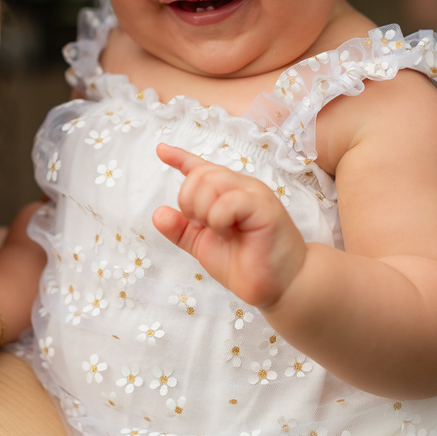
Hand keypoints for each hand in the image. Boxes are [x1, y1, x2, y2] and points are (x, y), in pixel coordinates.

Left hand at [152, 144, 306, 309]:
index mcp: (227, 193)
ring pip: (211, 181)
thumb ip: (181, 230)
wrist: (279, 286)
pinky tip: (227, 232)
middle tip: (202, 225)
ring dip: (203, 210)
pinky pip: (229, 200)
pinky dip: (218, 219)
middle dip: (189, 201)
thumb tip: (158, 213)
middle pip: (200, 174)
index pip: (202, 168)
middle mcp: (241, 187)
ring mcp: (254, 194)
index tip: (161, 150)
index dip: (180, 157)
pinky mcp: (264, 207)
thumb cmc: (246, 263)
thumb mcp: (204, 245)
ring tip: (218, 230)